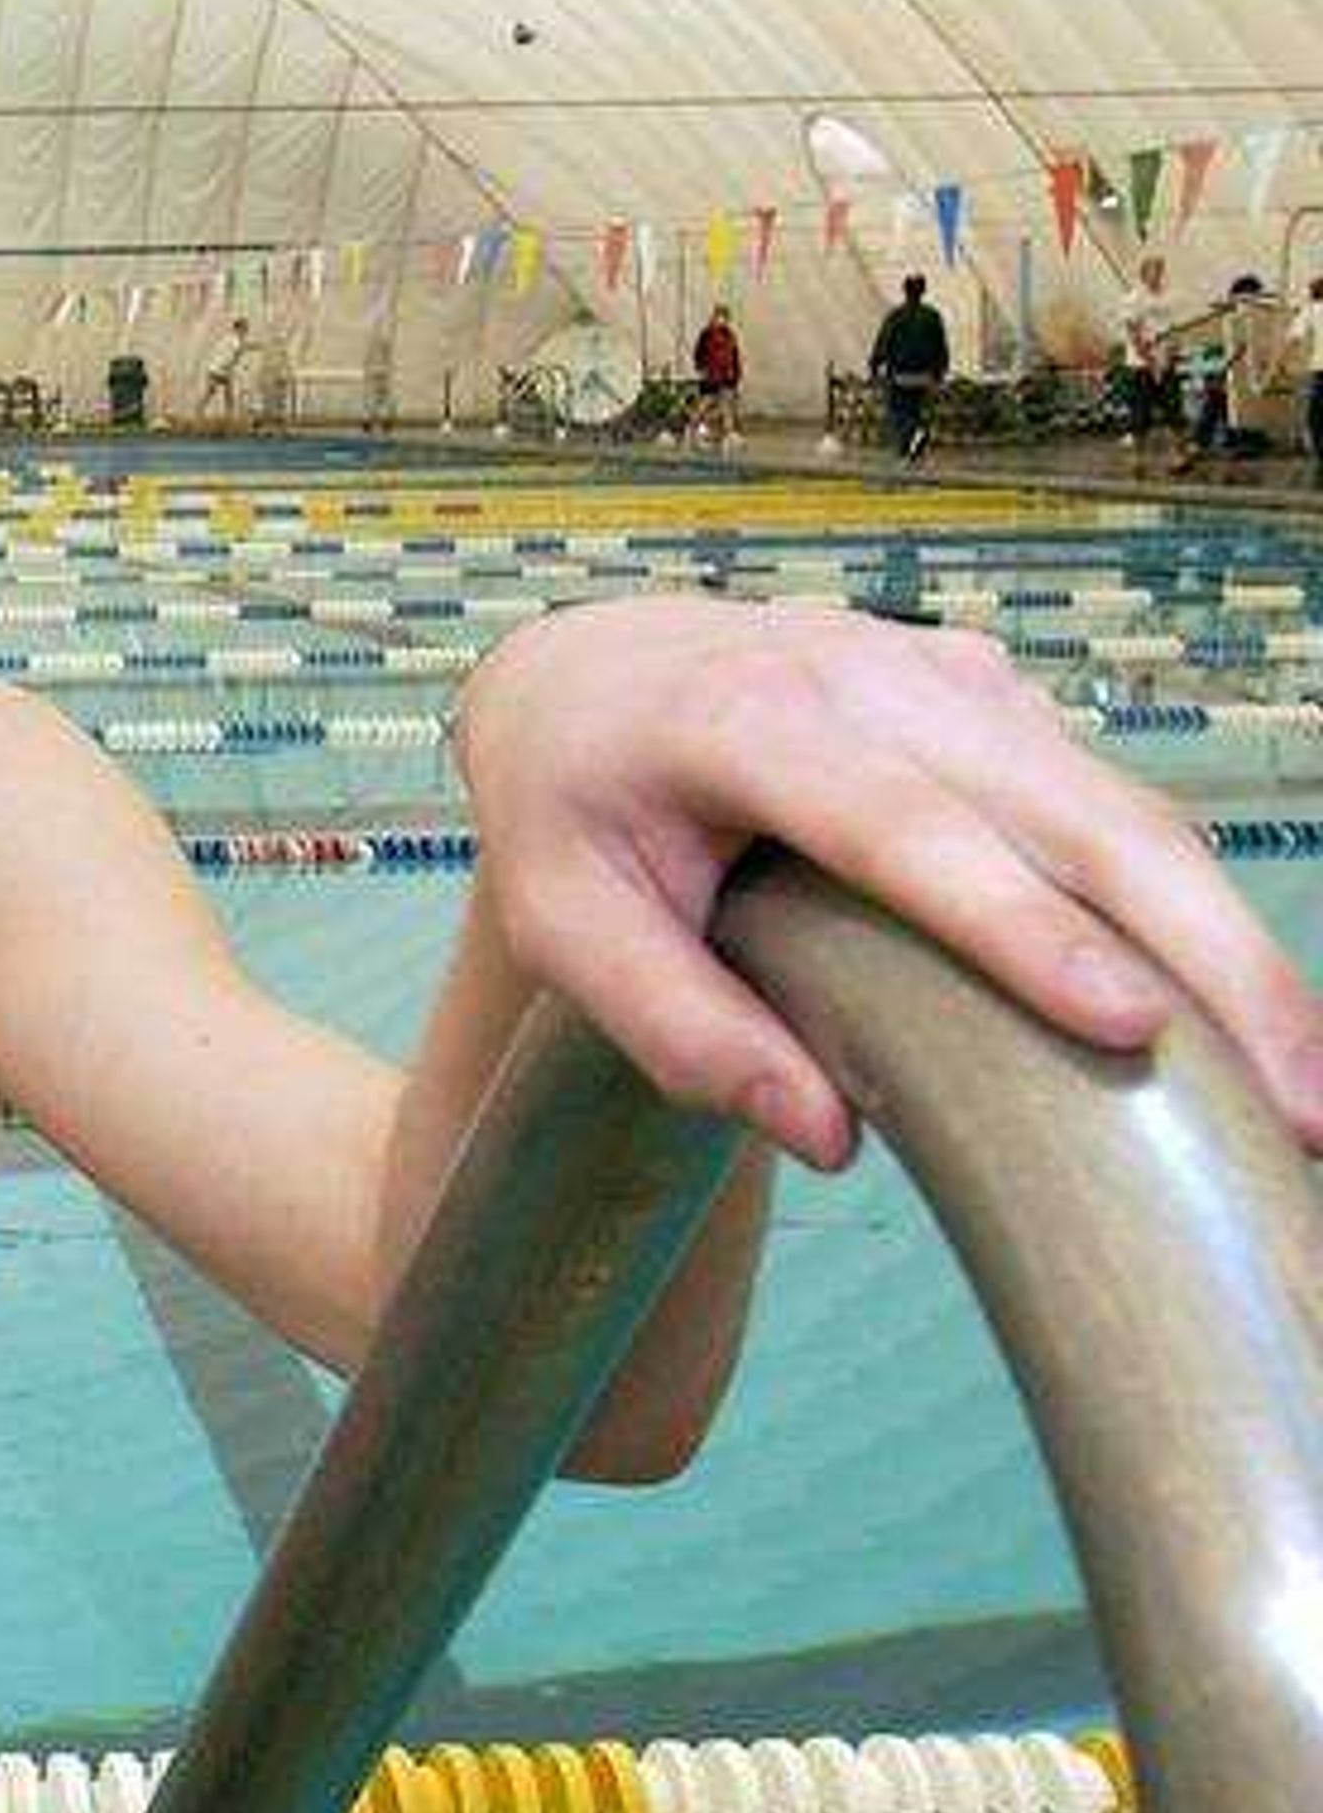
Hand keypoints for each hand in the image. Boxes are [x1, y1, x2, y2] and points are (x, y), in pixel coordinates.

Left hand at [453, 596, 1322, 1169]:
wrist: (586, 675)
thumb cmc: (573, 811)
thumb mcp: (564, 924)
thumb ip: (674, 1029)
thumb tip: (826, 1138)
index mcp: (742, 718)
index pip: (903, 826)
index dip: (1019, 925)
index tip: (1129, 1023)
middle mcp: (867, 675)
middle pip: (1070, 811)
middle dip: (1204, 952)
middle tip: (1299, 1105)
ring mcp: (948, 677)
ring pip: (1122, 808)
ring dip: (1229, 941)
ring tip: (1302, 1090)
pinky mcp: (997, 703)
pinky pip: (1109, 807)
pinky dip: (1187, 908)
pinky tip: (1238, 1017)